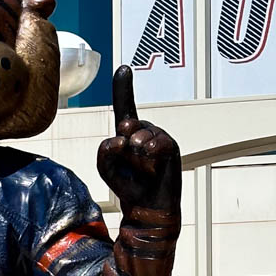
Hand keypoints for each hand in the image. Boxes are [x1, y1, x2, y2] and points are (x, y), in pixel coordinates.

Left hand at [96, 66, 180, 216]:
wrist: (146, 206)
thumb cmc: (128, 184)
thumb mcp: (105, 168)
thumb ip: (104, 151)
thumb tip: (120, 138)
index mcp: (128, 133)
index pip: (125, 106)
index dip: (123, 88)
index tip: (124, 69)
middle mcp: (144, 131)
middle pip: (127, 124)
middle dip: (123, 143)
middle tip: (128, 159)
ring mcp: (158, 137)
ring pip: (139, 136)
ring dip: (135, 153)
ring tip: (141, 167)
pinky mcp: (170, 146)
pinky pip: (157, 142)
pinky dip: (150, 152)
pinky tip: (152, 161)